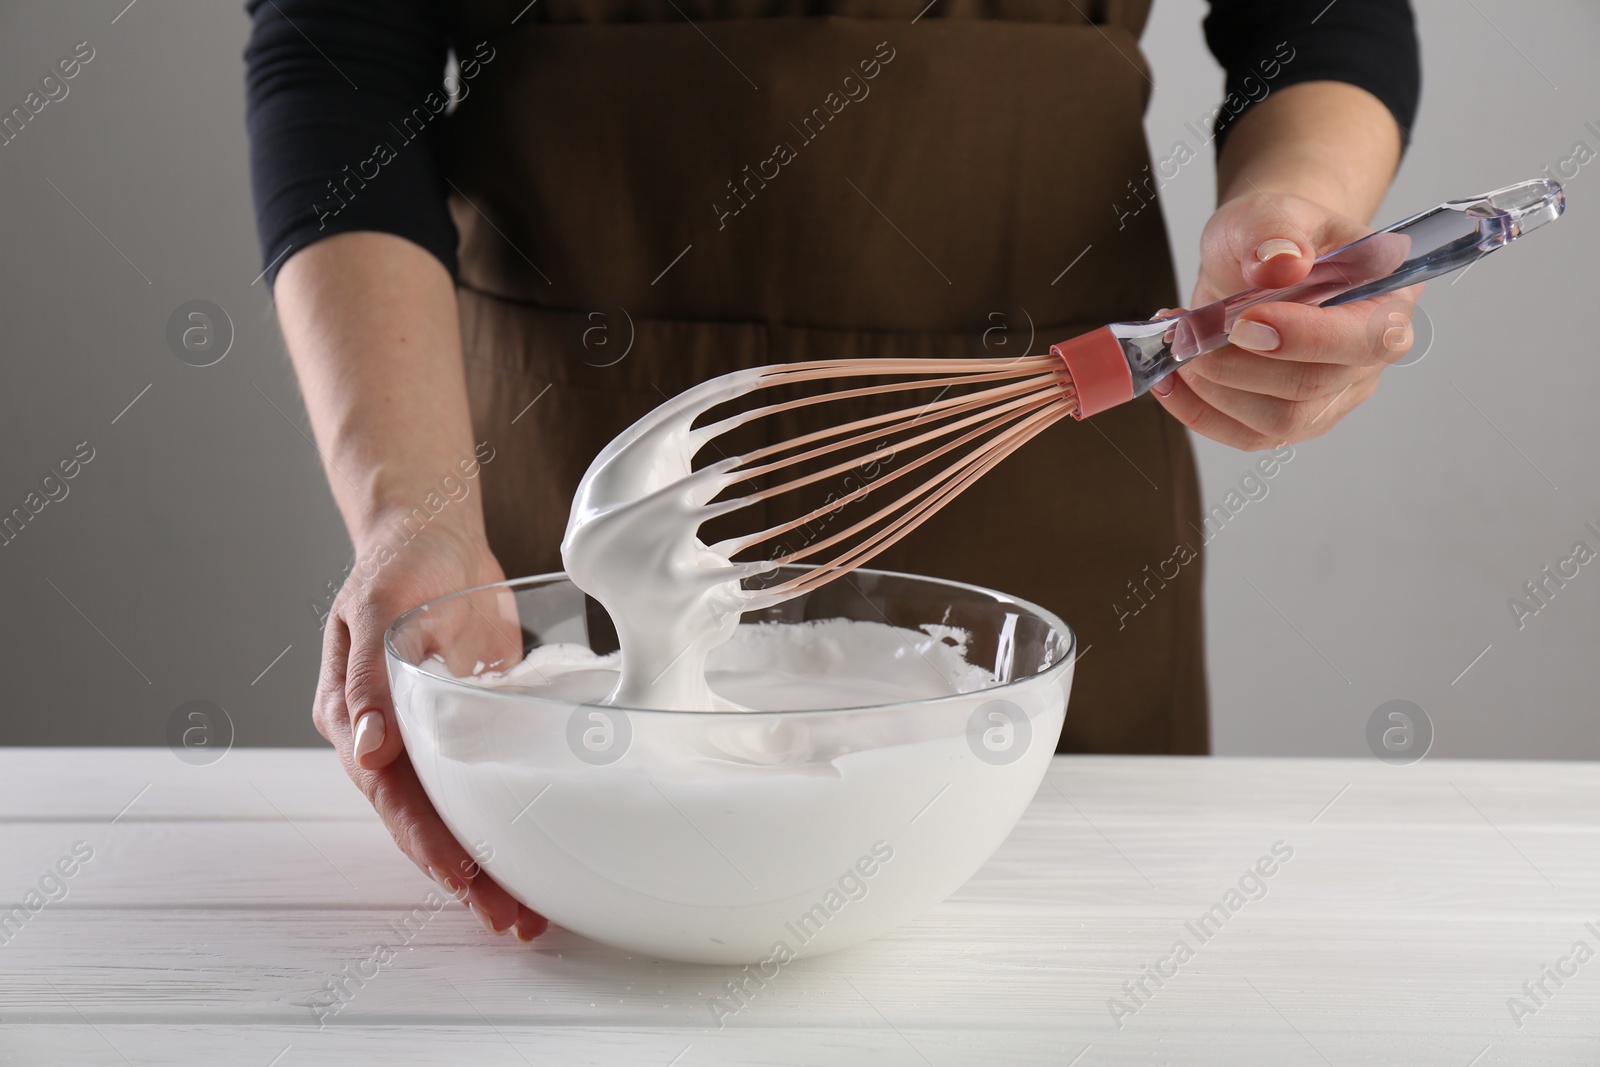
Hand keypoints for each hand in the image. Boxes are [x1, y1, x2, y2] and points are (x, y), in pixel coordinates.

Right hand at [314, 513, 547, 941]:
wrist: (434, 532)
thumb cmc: (401, 560)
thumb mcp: (382, 605)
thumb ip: (371, 678)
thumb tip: (366, 751)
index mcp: (354, 716)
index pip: (390, 795)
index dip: (426, 840)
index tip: (461, 876)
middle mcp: (389, 740)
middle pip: (424, 821)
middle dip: (464, 875)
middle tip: (509, 918)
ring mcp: (430, 738)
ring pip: (456, 814)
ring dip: (488, 863)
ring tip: (527, 912)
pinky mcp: (470, 728)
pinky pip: (486, 786)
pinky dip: (507, 822)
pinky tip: (538, 853)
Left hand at [1152, 190, 1420, 450]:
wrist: (1257, 259)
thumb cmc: (1275, 236)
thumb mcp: (1270, 211)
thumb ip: (1276, 229)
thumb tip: (1283, 261)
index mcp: (1388, 298)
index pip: (1369, 337)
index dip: (1305, 337)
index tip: (1243, 322)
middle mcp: (1369, 357)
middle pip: (1314, 386)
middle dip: (1240, 365)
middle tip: (1189, 332)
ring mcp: (1333, 395)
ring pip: (1280, 421)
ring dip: (1215, 388)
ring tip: (1179, 343)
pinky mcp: (1290, 420)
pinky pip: (1247, 436)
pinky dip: (1199, 411)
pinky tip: (1169, 380)